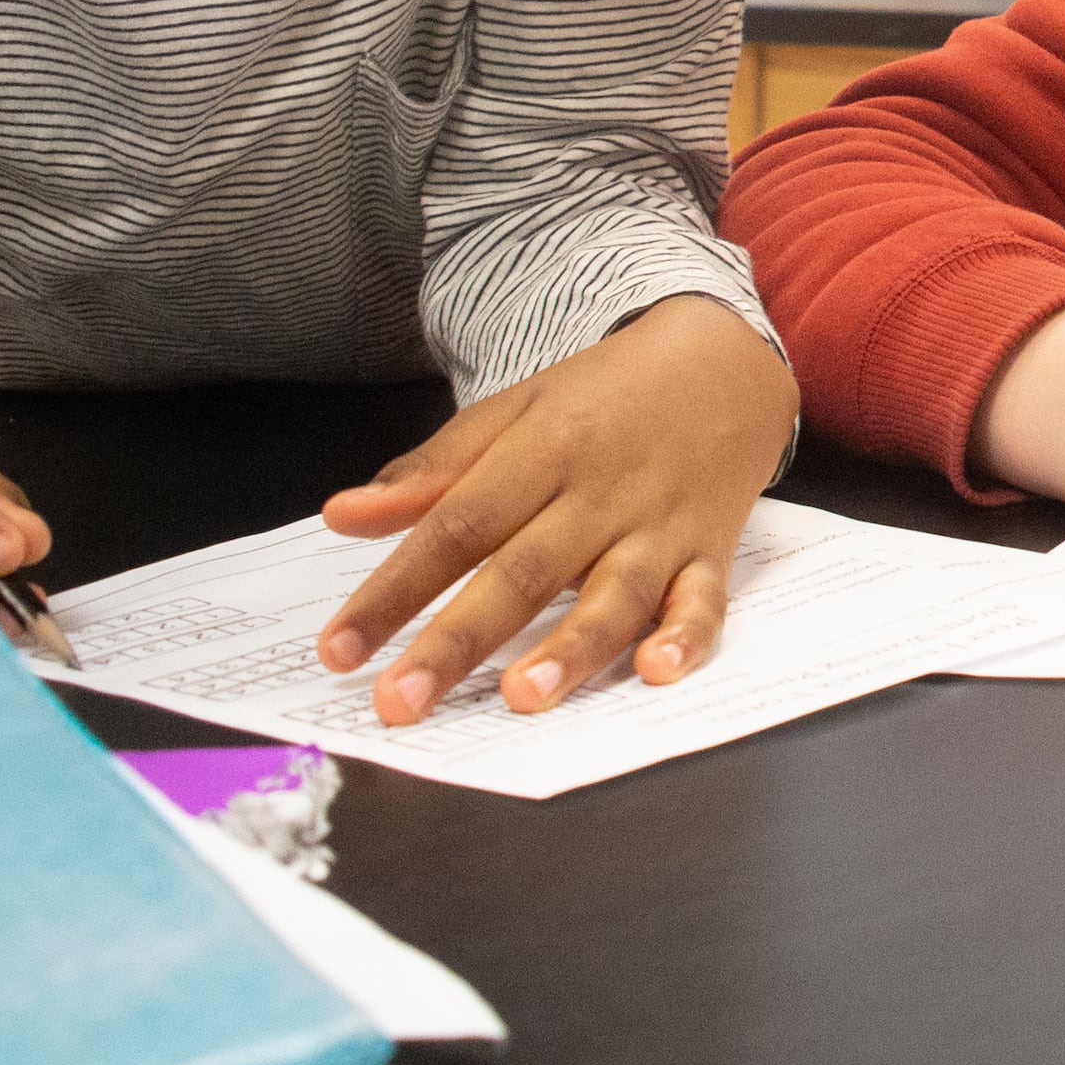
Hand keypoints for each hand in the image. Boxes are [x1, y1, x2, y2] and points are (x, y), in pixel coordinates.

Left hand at [317, 294, 797, 725]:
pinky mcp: (711, 552)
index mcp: (542, 451)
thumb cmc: (605, 399)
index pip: (455, 526)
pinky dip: (687, 637)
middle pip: (522, 573)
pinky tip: (658, 670)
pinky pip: (705, 600)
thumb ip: (433, 470)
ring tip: (520, 698)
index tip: (339, 649)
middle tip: (399, 701)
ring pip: (616, 593)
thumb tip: (343, 516)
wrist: (725, 362)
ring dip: (571, 648)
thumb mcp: (515, 412)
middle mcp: (600, 493)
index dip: (394, 591)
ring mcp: (659, 525)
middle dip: (458, 642)